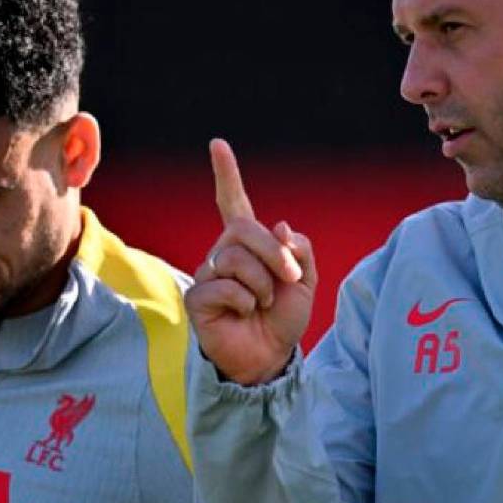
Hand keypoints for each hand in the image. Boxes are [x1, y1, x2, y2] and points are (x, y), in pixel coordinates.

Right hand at [185, 138, 316, 384]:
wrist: (269, 357)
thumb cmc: (282, 318)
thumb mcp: (304, 281)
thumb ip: (298, 250)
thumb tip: (277, 225)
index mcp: (248, 245)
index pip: (232, 203)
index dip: (226, 175)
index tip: (218, 145)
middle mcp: (223, 254)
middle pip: (243, 228)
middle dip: (274, 253)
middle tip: (290, 278)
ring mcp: (208, 275)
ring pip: (236, 258)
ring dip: (262, 283)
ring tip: (263, 304)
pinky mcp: (198, 298)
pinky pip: (223, 286)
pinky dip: (245, 302)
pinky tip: (244, 314)